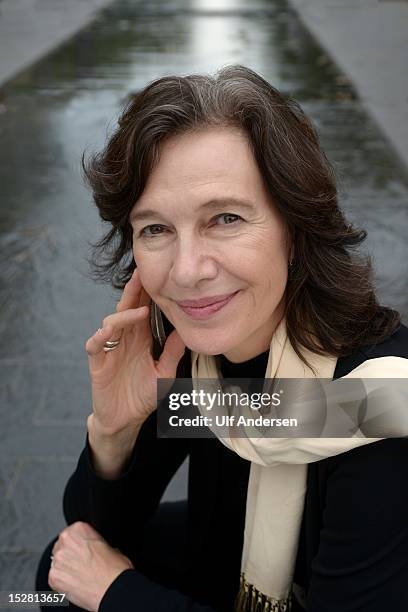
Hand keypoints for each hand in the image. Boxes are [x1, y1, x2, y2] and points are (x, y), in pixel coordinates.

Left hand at [48, 521, 133, 610]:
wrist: (112, 588)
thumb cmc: (114, 568)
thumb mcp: (110, 545)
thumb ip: (95, 544)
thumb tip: (93, 550)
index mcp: (79, 528)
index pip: (72, 532)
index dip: (78, 543)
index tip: (83, 550)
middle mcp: (65, 541)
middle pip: (61, 546)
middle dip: (69, 554)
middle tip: (81, 563)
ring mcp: (58, 560)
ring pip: (57, 562)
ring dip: (66, 568)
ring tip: (80, 575)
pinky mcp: (53, 577)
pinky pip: (55, 577)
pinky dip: (63, 581)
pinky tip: (76, 584)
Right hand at [85, 267, 185, 435]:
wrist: (125, 420)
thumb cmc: (142, 395)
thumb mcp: (164, 373)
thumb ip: (173, 353)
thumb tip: (186, 331)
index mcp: (140, 339)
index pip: (143, 310)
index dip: (148, 294)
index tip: (158, 276)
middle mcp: (124, 340)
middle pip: (126, 309)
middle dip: (133, 292)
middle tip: (142, 274)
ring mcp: (109, 350)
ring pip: (110, 323)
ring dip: (124, 315)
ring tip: (139, 311)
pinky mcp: (98, 364)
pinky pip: (95, 346)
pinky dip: (99, 337)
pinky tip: (107, 331)